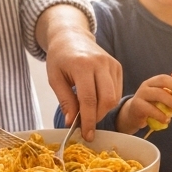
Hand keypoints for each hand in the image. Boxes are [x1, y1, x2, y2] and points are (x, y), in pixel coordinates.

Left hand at [40, 6, 121, 140]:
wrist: (71, 36)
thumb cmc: (60, 57)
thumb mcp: (54, 78)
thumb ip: (65, 100)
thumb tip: (71, 122)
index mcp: (82, 65)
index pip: (88, 99)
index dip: (88, 120)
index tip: (87, 134)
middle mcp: (100, 63)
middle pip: (107, 100)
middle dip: (98, 117)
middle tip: (87, 125)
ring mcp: (112, 64)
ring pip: (114, 97)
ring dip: (103, 110)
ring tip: (89, 111)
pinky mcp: (117, 66)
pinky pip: (117, 91)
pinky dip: (108, 101)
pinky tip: (96, 100)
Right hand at [118, 74, 171, 134]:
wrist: (132, 115)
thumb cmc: (150, 106)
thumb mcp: (161, 100)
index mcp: (154, 82)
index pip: (165, 78)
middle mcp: (146, 85)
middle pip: (162, 83)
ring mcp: (140, 94)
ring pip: (157, 94)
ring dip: (171, 103)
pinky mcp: (137, 106)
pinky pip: (151, 109)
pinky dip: (161, 115)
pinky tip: (166, 120)